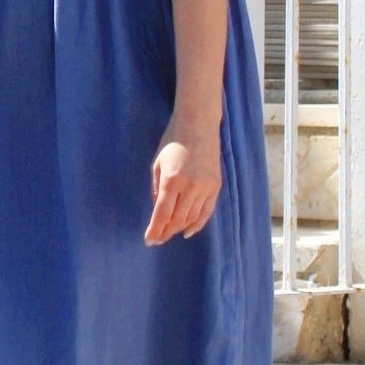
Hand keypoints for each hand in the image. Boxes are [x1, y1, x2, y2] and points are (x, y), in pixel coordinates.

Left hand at [144, 114, 221, 244]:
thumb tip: (158, 210)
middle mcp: (190, 187)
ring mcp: (205, 187)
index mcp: (171, 181)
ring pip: (191, 218)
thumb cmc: (173, 141)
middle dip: (165, 232)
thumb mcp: (157, 163)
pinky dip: (197, 224)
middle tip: (157, 239)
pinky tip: (187, 232)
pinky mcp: (216, 186)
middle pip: (177, 220)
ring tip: (168, 235)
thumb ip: (157, 189)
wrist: (198, 124)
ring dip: (178, 229)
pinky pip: (206, 211)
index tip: (148, 240)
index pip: (162, 214)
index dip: (155, 230)